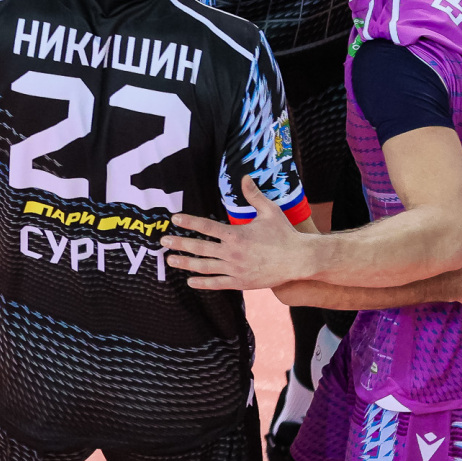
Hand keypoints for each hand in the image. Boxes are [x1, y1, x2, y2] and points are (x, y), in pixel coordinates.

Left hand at [161, 176, 311, 289]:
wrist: (298, 260)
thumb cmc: (284, 234)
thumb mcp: (269, 210)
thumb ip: (253, 195)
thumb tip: (245, 177)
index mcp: (236, 234)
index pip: (206, 226)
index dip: (188, 222)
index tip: (174, 220)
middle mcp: (232, 252)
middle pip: (200, 247)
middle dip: (179, 244)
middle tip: (163, 241)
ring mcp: (235, 269)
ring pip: (204, 267)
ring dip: (185, 264)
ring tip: (171, 261)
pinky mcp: (241, 282)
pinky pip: (217, 284)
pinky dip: (202, 283)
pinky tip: (191, 282)